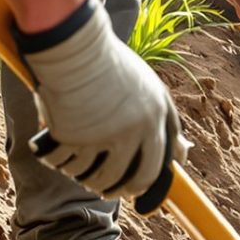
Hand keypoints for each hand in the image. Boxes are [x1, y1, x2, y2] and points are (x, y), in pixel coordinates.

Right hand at [24, 5, 178, 208]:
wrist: (75, 48)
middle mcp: (134, 130)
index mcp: (156, 117)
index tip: (135, 189)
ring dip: (84, 177)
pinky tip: (55, 158)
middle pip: (127, 178)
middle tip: (106, 191)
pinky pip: (65, 164)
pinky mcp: (74, 137)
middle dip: (115, 189)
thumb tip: (184, 153)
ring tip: (78, 170)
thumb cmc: (111, 64)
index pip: (157, 165)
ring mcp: (103, 135)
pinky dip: (58, 163)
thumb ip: (165, 120)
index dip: (144, 182)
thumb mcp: (149, 88)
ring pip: (94, 176)